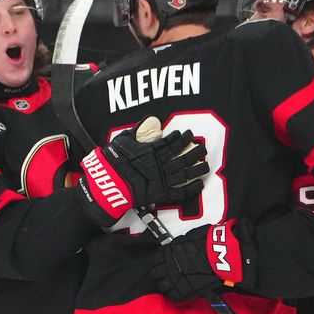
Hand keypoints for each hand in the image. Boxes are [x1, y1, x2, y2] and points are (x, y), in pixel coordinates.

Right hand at [77, 119, 209, 226]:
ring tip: (205, 165)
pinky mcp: (161, 195)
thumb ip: (139, 129)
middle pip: (184, 157)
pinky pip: (180, 192)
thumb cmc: (113, 160)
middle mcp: (160, 165)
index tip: (188, 134)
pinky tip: (199, 184)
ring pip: (185, 174)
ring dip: (198, 169)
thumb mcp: (124, 140)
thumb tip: (151, 119)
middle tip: (203, 148)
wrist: (108, 183)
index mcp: (152, 151)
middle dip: (195, 152)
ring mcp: (162, 180)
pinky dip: (191, 189)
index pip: (172, 143)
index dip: (183, 138)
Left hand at [151, 219, 256, 301]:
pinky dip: (174, 295)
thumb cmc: (208, 243)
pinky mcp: (182, 292)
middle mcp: (167, 266)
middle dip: (160, 274)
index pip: (155, 261)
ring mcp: (174, 280)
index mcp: (167, 252)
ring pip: (161, 286)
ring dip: (166, 285)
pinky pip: (172, 296)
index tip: (163, 265)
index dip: (159, 264)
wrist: (220, 256)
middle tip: (167, 275)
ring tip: (174, 284)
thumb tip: (177, 247)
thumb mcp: (189, 238)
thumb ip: (180, 245)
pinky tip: (179, 291)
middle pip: (154, 274)